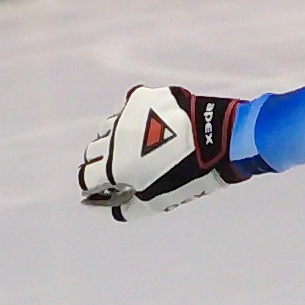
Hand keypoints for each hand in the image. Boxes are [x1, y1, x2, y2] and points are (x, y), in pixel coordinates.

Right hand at [77, 85, 244, 219]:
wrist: (218, 138)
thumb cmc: (188, 176)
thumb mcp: (157, 202)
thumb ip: (127, 208)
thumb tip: (110, 207)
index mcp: (115, 165)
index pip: (86, 176)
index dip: (93, 186)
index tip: (105, 189)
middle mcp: (115, 137)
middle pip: (93, 152)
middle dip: (102, 163)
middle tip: (124, 170)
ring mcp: (128, 114)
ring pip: (108, 129)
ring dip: (115, 140)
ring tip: (138, 148)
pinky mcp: (143, 97)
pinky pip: (127, 109)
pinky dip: (131, 120)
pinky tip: (148, 127)